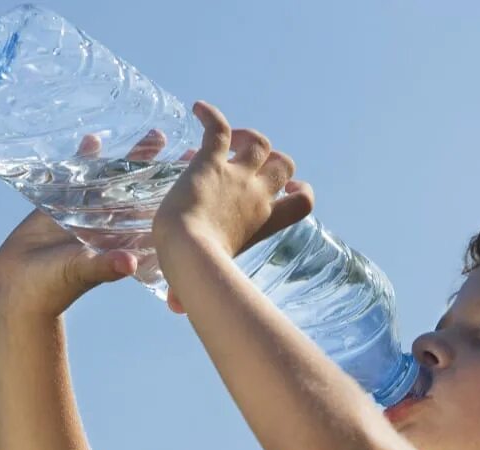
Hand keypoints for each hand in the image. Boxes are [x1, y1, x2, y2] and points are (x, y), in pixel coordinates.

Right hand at [0, 131, 195, 317]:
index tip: (196, 175)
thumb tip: (129, 263)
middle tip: (186, 146)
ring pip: (116, 179)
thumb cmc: (54, 286)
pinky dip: (86, 158)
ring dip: (133, 159)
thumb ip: (105, 266)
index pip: (156, 214)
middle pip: (142, 190)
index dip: (175, 196)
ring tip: (155, 134)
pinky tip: (94, 138)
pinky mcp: (62, 205)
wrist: (21, 286)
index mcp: (123, 241)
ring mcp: (88, 214)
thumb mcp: (81, 271)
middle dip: (161, 168)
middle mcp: (111, 226)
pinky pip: (78, 176)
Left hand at [152, 101, 314, 301]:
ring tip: (228, 137)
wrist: (189, 254)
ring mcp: (237, 177)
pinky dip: (209, 114)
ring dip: (246, 135)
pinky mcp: (210, 163)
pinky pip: (218, 128)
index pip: (302, 202)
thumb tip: (177, 310)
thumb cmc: (197, 275)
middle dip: (272, 157)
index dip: (298, 189)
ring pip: (257, 141)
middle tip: (247, 161)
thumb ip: (191, 294)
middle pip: (283, 163)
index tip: (287, 186)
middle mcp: (258, 196)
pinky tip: (195, 109)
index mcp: (263, 223)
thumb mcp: (204, 281)